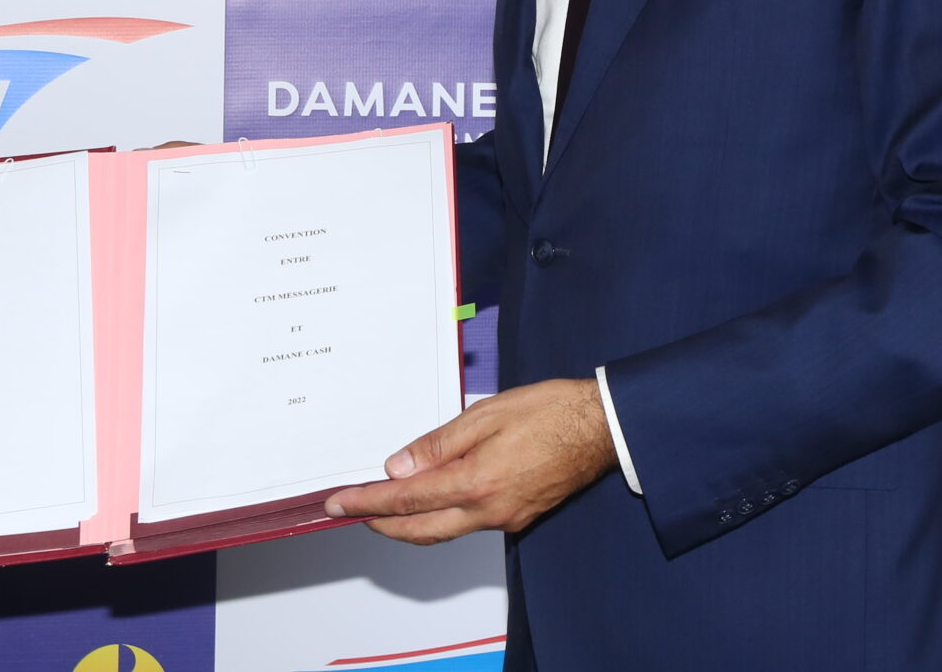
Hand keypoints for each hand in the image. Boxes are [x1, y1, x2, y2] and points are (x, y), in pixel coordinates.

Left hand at [322, 377, 615, 543]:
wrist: (602, 428)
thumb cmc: (551, 411)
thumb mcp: (487, 414)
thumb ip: (439, 444)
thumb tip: (398, 467)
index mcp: (477, 482)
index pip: (406, 500)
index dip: (368, 503)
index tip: (339, 502)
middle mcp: (489, 510)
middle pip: (419, 530)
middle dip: (380, 524)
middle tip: (350, 510)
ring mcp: (505, 519)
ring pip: (443, 530)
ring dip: (409, 523)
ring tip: (382, 505)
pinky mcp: (518, 518)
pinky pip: (467, 524)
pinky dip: (440, 516)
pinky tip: (431, 497)